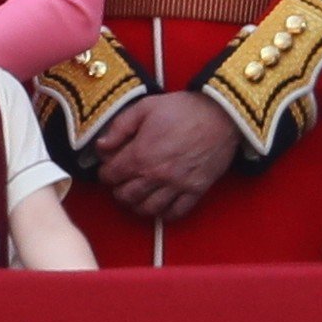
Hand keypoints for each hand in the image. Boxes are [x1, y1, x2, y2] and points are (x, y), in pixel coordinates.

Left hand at [94, 91, 239, 221]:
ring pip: (148, 209)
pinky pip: (175, 213)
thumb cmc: (182, 109)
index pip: (111, 176)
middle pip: (127, 196)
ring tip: (136, 195)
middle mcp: (157, 175)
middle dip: (118, 190)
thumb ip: (119, 127)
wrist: (220, 115)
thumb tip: (101, 146)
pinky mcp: (196, 190)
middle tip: (120, 182)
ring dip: (137, 205)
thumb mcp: (144, 107)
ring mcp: (177, 185)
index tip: (108, 168)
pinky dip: (163, 213)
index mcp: (141, 154)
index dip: (105, 172)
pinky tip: (159, 205)